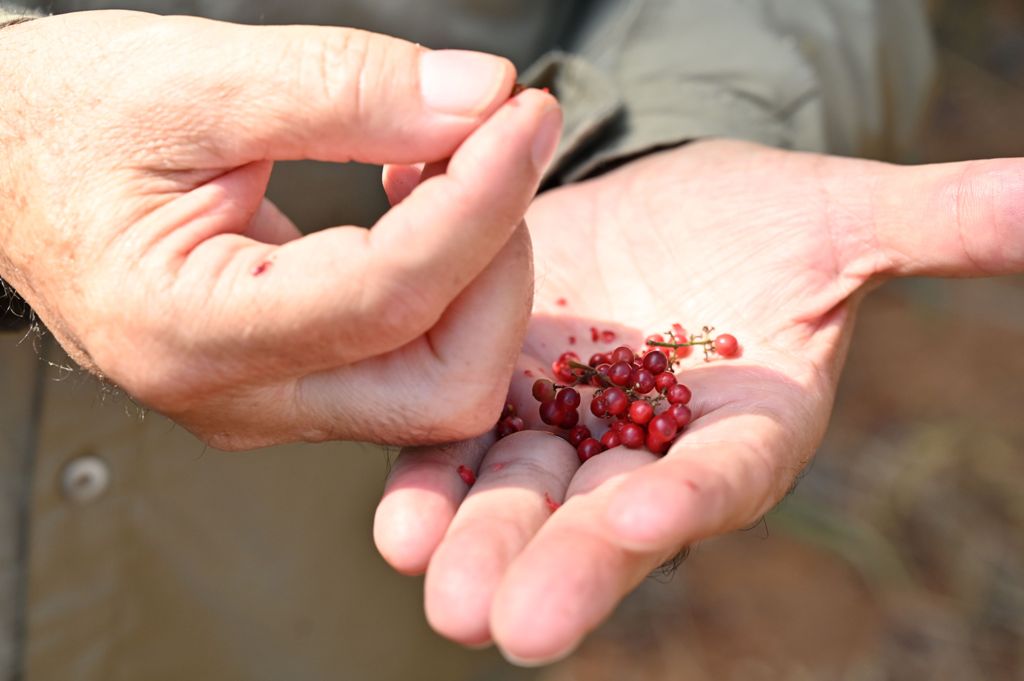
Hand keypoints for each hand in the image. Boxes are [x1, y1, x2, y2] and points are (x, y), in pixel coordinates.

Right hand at [0, 11, 561, 448]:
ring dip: (481, 276)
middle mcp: (236, 398)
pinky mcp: (299, 386)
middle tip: (492, 152)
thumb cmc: (65, 123)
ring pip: (442, 388)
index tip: (524, 118)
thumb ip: (346, 88)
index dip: (481, 203)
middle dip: (498, 268)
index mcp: (184, 331)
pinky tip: (425, 203)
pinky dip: (452, 285)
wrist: (8, 166)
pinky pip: (415, 363)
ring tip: (449, 165)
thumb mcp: (193, 79)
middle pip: (440, 388)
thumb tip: (479, 100)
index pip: (387, 297)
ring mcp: (272, 405)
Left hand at [374, 139, 1023, 661]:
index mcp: (739, 432)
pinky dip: (425, 478)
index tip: (648, 520)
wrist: (665, 216)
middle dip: (559, 562)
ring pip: (515, 492)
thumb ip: (928, 224)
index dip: (686, 498)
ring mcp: (559, 429)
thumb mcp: (842, 219)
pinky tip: (395, 520)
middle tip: (507, 624)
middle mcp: (644, 453)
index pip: (716, 475)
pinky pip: (452, 444)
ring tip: (429, 577)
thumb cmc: (766, 226)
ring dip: (473, 536)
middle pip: (602, 516)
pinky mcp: (490, 395)